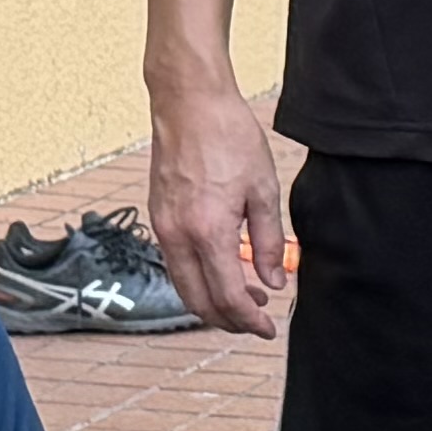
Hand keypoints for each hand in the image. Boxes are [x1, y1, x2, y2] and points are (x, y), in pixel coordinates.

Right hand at [147, 89, 294, 337]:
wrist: (189, 102)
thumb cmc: (229, 137)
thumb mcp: (264, 189)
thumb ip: (269, 241)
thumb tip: (274, 281)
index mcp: (208, 231)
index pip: (227, 296)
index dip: (249, 321)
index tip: (268, 328)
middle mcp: (177, 235)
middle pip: (199, 302)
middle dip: (228, 321)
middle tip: (257, 321)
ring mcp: (162, 227)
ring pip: (183, 287)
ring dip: (212, 301)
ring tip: (246, 296)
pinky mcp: (157, 216)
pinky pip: (174, 264)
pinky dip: (198, 279)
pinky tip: (223, 269)